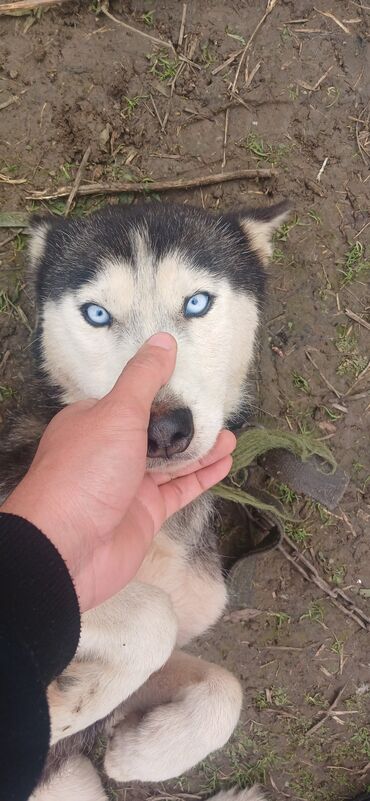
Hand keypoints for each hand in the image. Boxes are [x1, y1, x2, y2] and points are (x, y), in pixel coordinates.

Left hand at [1, 333, 234, 611]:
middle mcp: (110, 450)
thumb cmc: (87, 470)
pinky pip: (180, 489)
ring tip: (233, 435)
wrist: (68, 547)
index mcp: (94, 421)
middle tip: (221, 410)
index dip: (162, 389)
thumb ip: (144, 378)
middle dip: (187, 422)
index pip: (132, 398)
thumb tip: (163, 339)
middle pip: (155, 430)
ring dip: (202, 448)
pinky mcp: (146, 513)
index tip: (193, 378)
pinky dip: (202, 476)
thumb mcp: (117, 412)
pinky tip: (226, 463)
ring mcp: (129, 484)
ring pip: (172, 461)